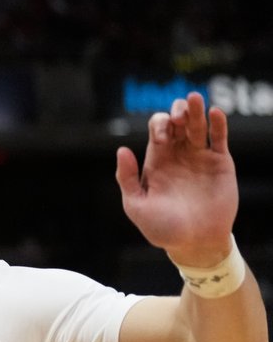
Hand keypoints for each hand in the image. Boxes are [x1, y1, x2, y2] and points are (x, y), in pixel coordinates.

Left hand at [116, 92, 237, 265]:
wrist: (194, 243)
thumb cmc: (162, 228)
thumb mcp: (136, 206)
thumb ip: (127, 179)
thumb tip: (121, 150)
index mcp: (157, 162)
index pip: (157, 130)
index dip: (158, 126)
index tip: (162, 139)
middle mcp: (178, 155)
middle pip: (178, 122)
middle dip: (176, 113)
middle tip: (178, 118)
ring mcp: (200, 157)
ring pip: (198, 125)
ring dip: (195, 110)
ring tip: (193, 99)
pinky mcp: (220, 163)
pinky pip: (219, 138)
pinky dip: (218, 123)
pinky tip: (215, 112)